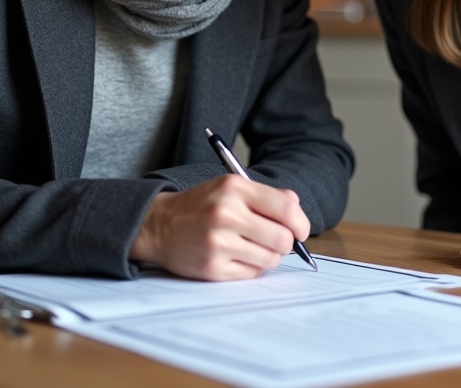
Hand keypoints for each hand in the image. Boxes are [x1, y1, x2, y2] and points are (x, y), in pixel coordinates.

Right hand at [130, 175, 309, 280]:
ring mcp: (218, 242)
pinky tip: (237, 256)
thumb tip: (297, 210)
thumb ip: (266, 196)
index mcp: (234, 188)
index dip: (301, 223)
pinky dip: (252, 267)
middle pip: (283, 239)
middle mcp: (226, 214)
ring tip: (252, 247)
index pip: (287, 209)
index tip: (300, 230)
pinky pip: (252, 273)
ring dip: (269, 256)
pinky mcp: (212, 267)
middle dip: (286, 243)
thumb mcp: (230, 187)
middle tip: (276, 241)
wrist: (159, 225)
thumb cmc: (201, 206)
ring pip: (270, 259)